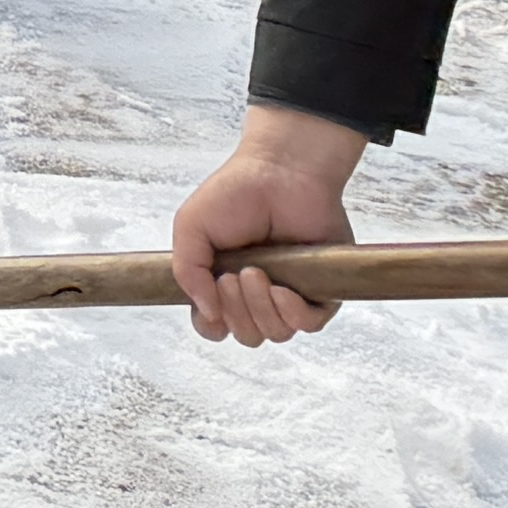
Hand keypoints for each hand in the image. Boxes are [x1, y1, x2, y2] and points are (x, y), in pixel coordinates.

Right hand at [171, 107, 365, 343]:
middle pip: (246, 335)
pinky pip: (309, 325)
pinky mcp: (322, 291)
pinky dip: (292, 313)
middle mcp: (257, 294)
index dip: (211, 323)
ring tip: (256, 272)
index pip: (215, 326)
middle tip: (234, 275)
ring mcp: (290, 294)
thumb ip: (186, 271)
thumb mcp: (191, 227)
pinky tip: (282, 289)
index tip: (210, 299)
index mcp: (224, 283)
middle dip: (236, 311)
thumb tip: (206, 313)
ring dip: (261, 309)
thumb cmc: (236, 193)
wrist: (281, 172)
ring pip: (276, 333)